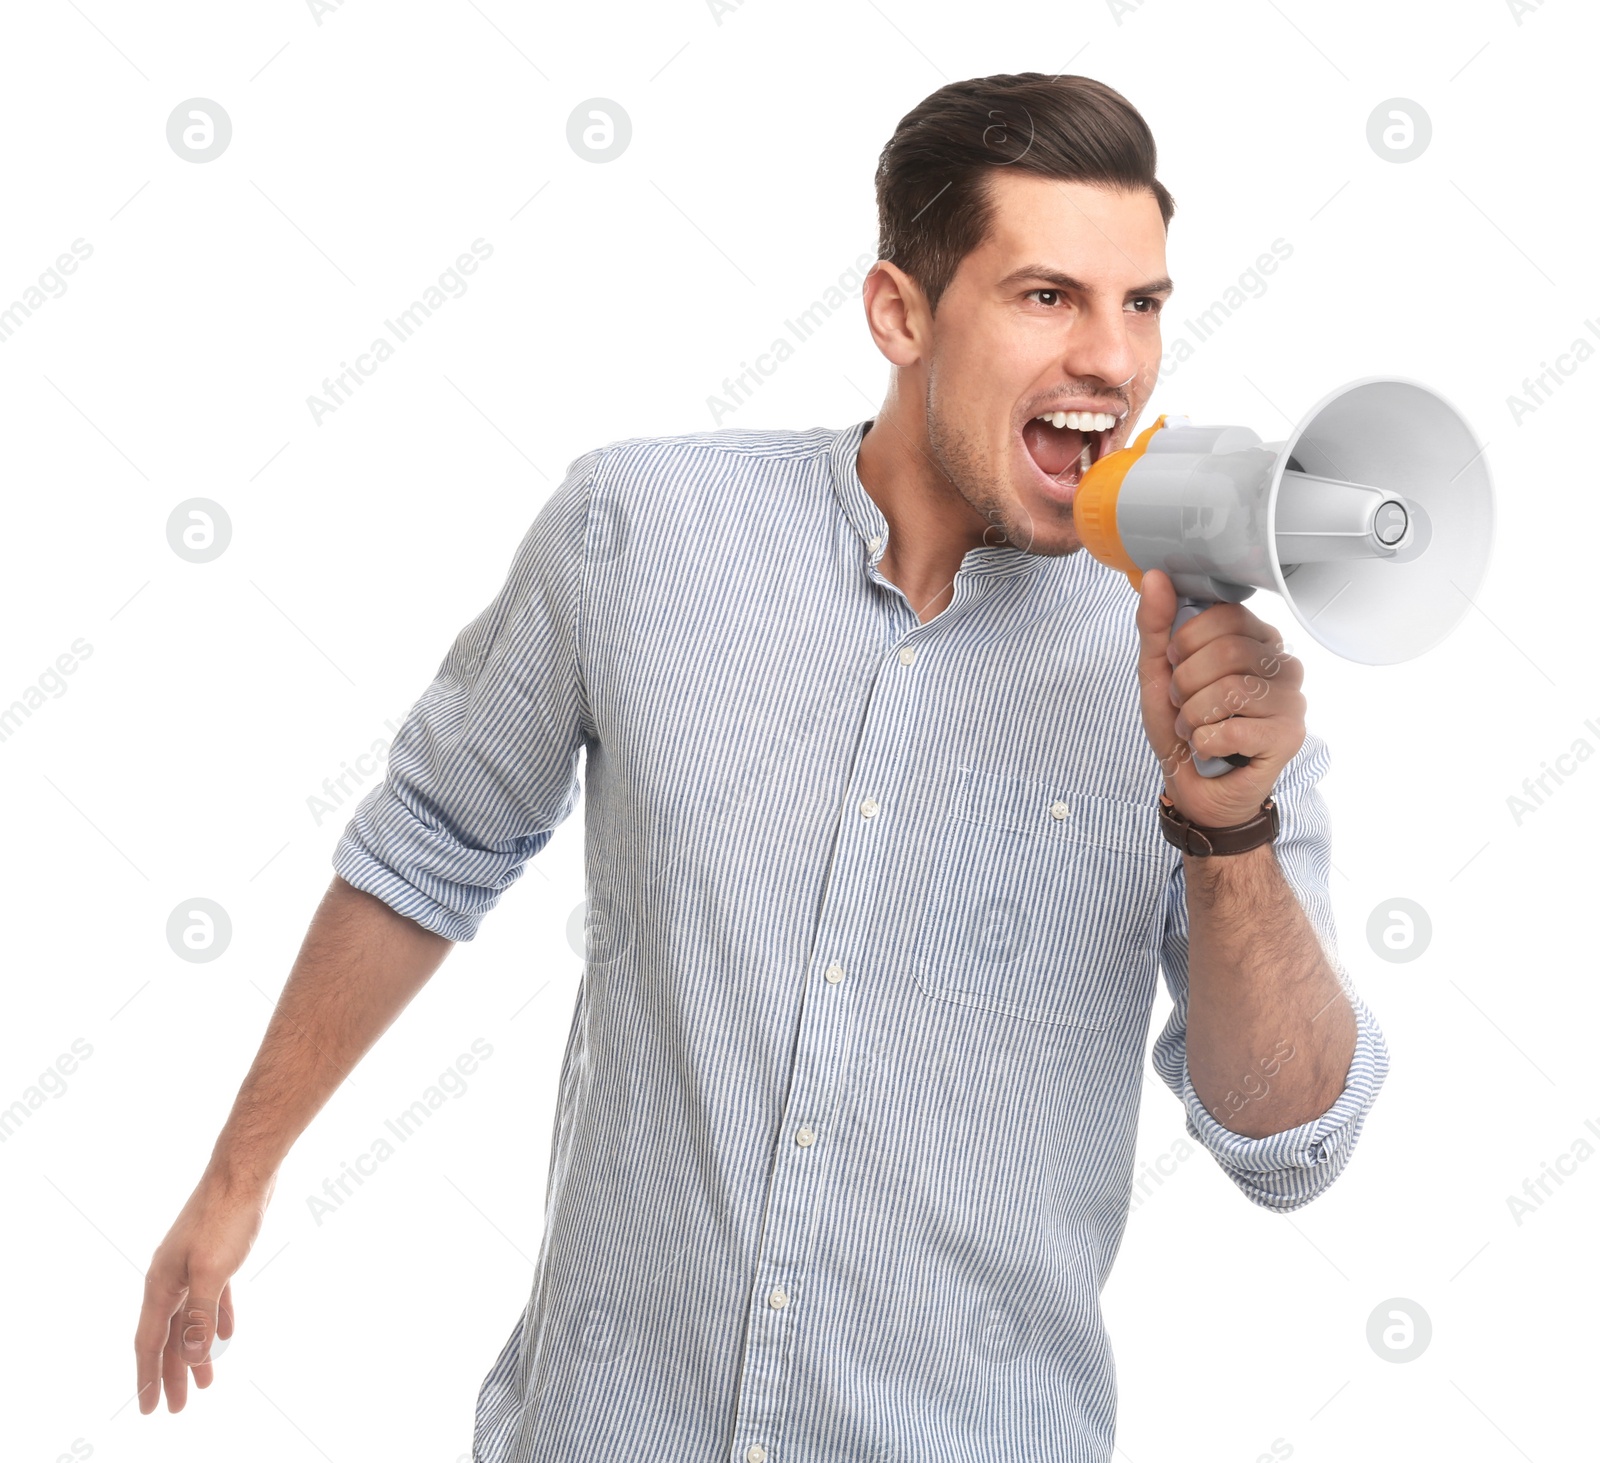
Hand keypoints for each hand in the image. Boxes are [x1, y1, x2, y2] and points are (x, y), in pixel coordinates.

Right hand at [135, 1165, 272, 1412]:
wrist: (244, 1171)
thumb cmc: (225, 1218)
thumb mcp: (212, 1271)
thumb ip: (199, 1315)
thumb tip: (189, 1356)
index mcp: (161, 1284)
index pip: (150, 1342)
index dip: (149, 1378)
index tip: (151, 1410)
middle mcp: (169, 1277)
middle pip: (167, 1337)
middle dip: (172, 1374)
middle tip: (177, 1409)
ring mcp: (191, 1265)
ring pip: (189, 1319)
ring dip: (195, 1351)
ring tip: (204, 1383)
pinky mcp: (215, 1255)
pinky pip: (210, 1298)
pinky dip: (215, 1320)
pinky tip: (225, 1336)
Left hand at [1134, 568, 1306, 826]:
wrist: (1194, 788)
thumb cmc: (1183, 728)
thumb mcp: (1158, 672)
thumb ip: (1156, 625)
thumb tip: (1155, 577)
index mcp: (1254, 640)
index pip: (1225, 614)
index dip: (1186, 641)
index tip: (1176, 666)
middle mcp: (1281, 664)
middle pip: (1228, 650)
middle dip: (1185, 683)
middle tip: (1183, 705)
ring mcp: (1291, 700)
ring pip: (1230, 690)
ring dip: (1193, 716)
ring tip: (1195, 729)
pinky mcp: (1289, 736)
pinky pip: (1233, 728)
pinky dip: (1205, 742)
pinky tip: (1210, 748)